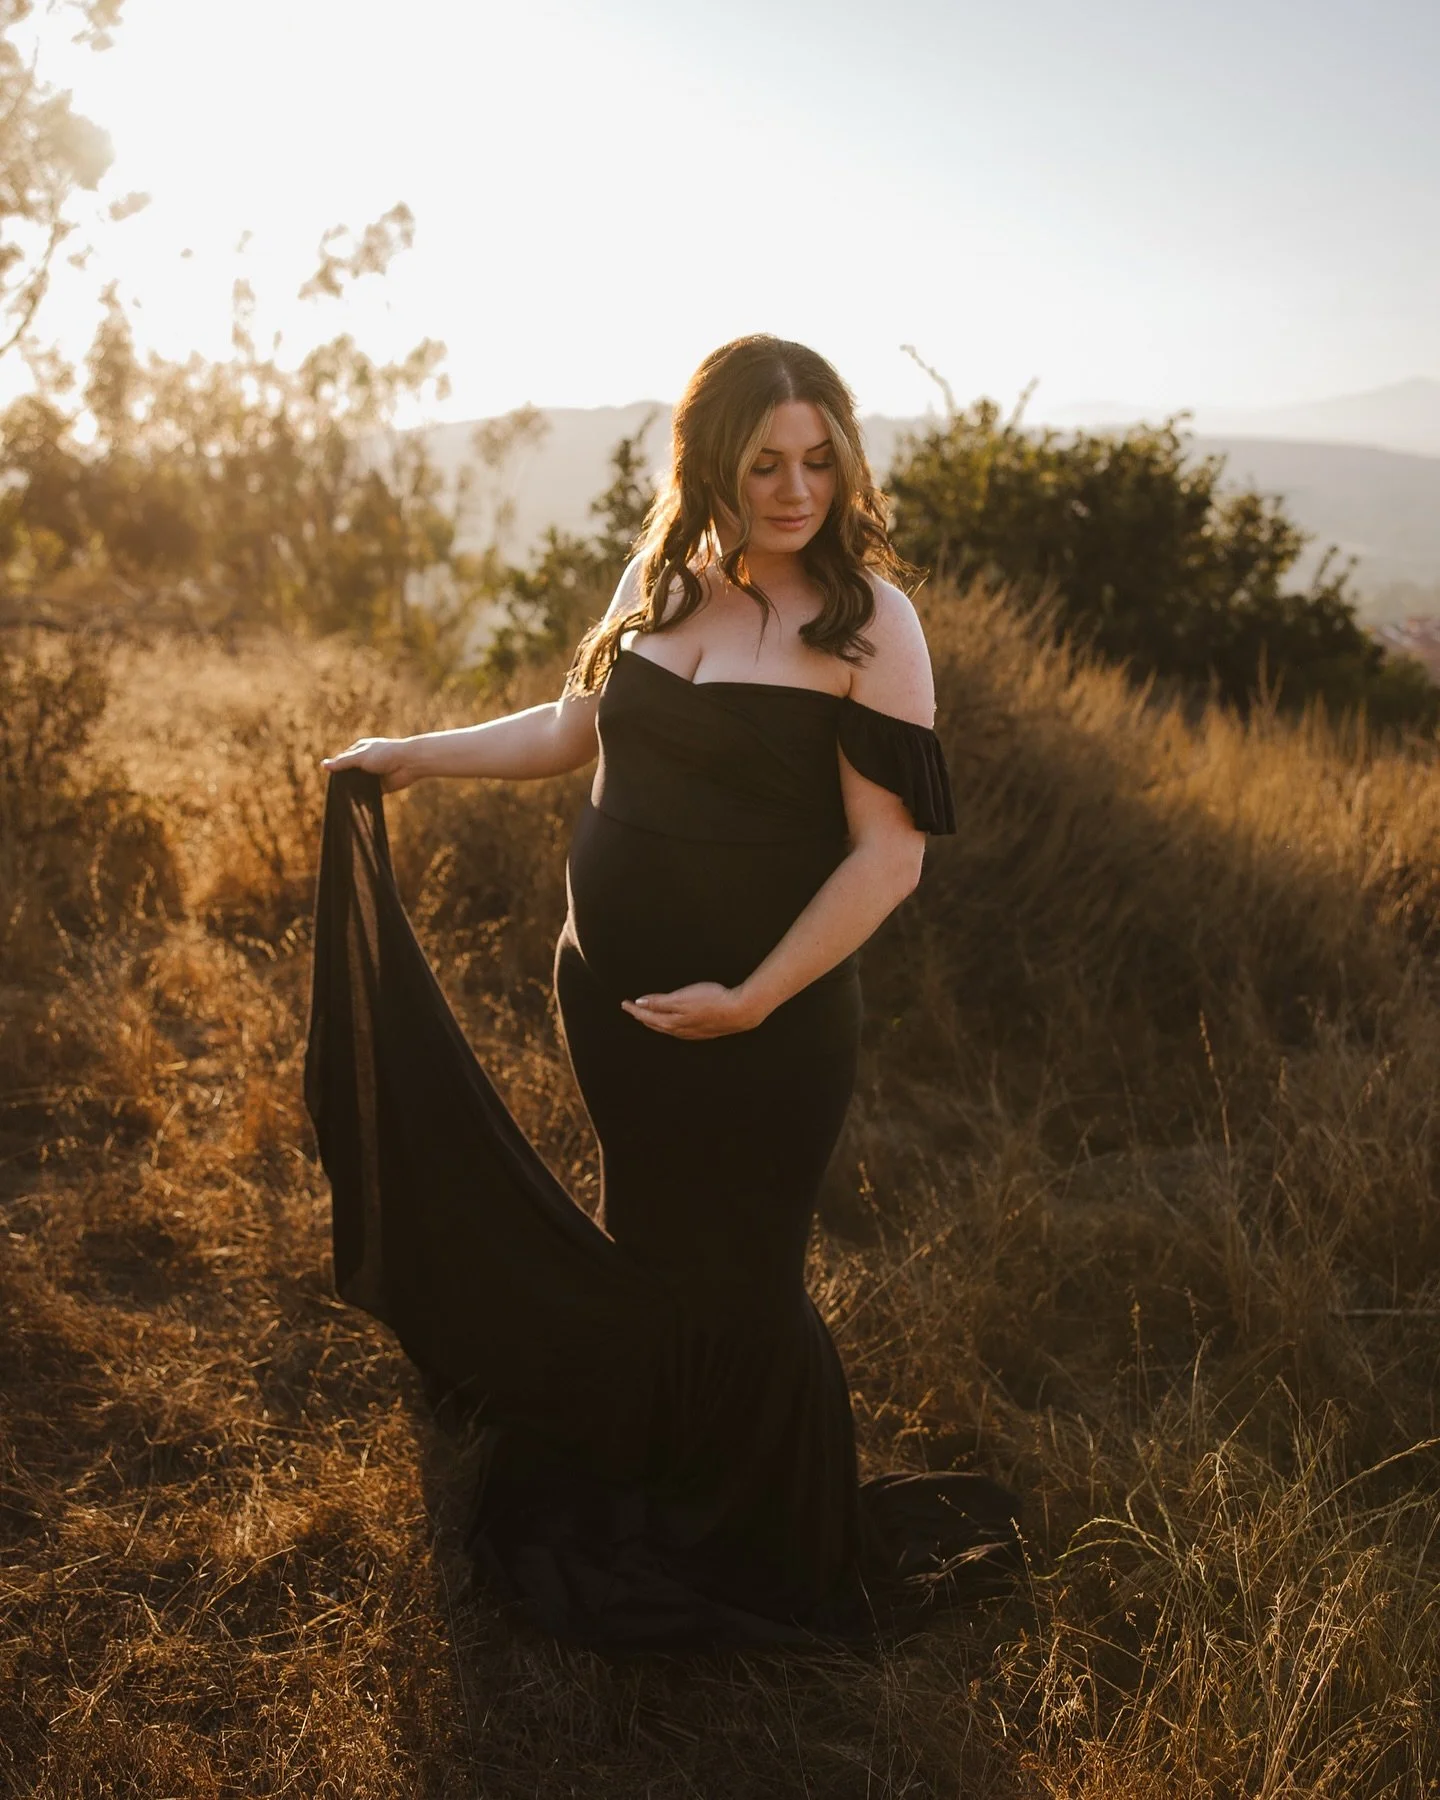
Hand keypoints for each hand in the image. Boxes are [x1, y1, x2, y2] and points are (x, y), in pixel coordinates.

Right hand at [321, 736, 418, 792]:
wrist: (408, 763)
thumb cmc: (385, 754)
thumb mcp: (360, 756)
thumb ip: (343, 762)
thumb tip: (323, 765)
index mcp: (359, 750)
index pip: (342, 760)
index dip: (336, 769)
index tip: (329, 779)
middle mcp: (365, 762)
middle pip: (349, 774)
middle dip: (344, 781)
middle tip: (335, 792)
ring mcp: (372, 775)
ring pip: (358, 785)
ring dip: (354, 790)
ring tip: (344, 798)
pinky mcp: (381, 787)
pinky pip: (368, 794)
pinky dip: (363, 798)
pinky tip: (356, 803)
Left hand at [621, 982, 767, 1039]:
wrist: (738, 1011)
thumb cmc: (712, 1001)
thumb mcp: (681, 998)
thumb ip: (659, 1001)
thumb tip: (641, 1003)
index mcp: (671, 1022)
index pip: (646, 1015)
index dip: (634, 1008)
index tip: (624, 1003)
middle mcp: (678, 1030)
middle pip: (654, 1023)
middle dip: (642, 1016)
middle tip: (632, 1009)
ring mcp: (690, 1032)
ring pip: (665, 1028)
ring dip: (654, 1021)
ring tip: (647, 1016)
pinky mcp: (700, 1031)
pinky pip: (677, 1030)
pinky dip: (668, 1024)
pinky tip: (671, 1023)